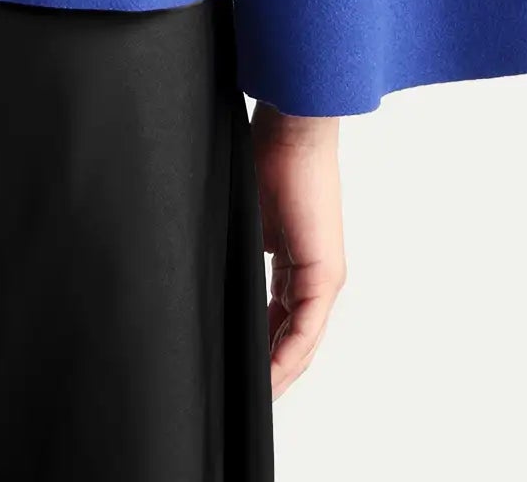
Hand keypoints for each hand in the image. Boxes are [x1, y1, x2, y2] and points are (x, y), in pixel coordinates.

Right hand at [251, 103, 345, 397]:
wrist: (291, 129)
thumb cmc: (264, 157)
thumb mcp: (243, 219)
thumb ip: (233, 253)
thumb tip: (202, 275)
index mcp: (293, 262)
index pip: (276, 320)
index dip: (257, 350)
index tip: (229, 368)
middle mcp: (313, 275)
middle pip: (291, 339)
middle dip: (266, 370)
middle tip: (237, 395)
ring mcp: (322, 277)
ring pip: (301, 342)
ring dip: (277, 373)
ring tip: (250, 397)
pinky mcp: (324, 275)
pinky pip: (306, 330)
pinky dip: (287, 357)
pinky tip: (267, 376)